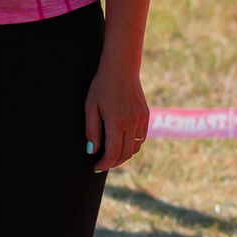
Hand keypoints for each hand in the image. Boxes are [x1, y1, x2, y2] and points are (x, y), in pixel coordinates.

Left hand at [83, 52, 148, 171]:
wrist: (121, 69)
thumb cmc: (102, 86)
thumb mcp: (90, 106)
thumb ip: (92, 130)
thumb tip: (92, 151)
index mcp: (116, 121)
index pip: (113, 153)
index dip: (104, 164)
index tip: (96, 167)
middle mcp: (132, 123)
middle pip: (125, 154)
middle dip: (114, 163)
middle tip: (103, 164)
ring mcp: (141, 119)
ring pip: (135, 148)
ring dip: (124, 155)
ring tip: (112, 155)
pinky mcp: (146, 115)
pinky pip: (141, 138)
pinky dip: (132, 145)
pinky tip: (122, 142)